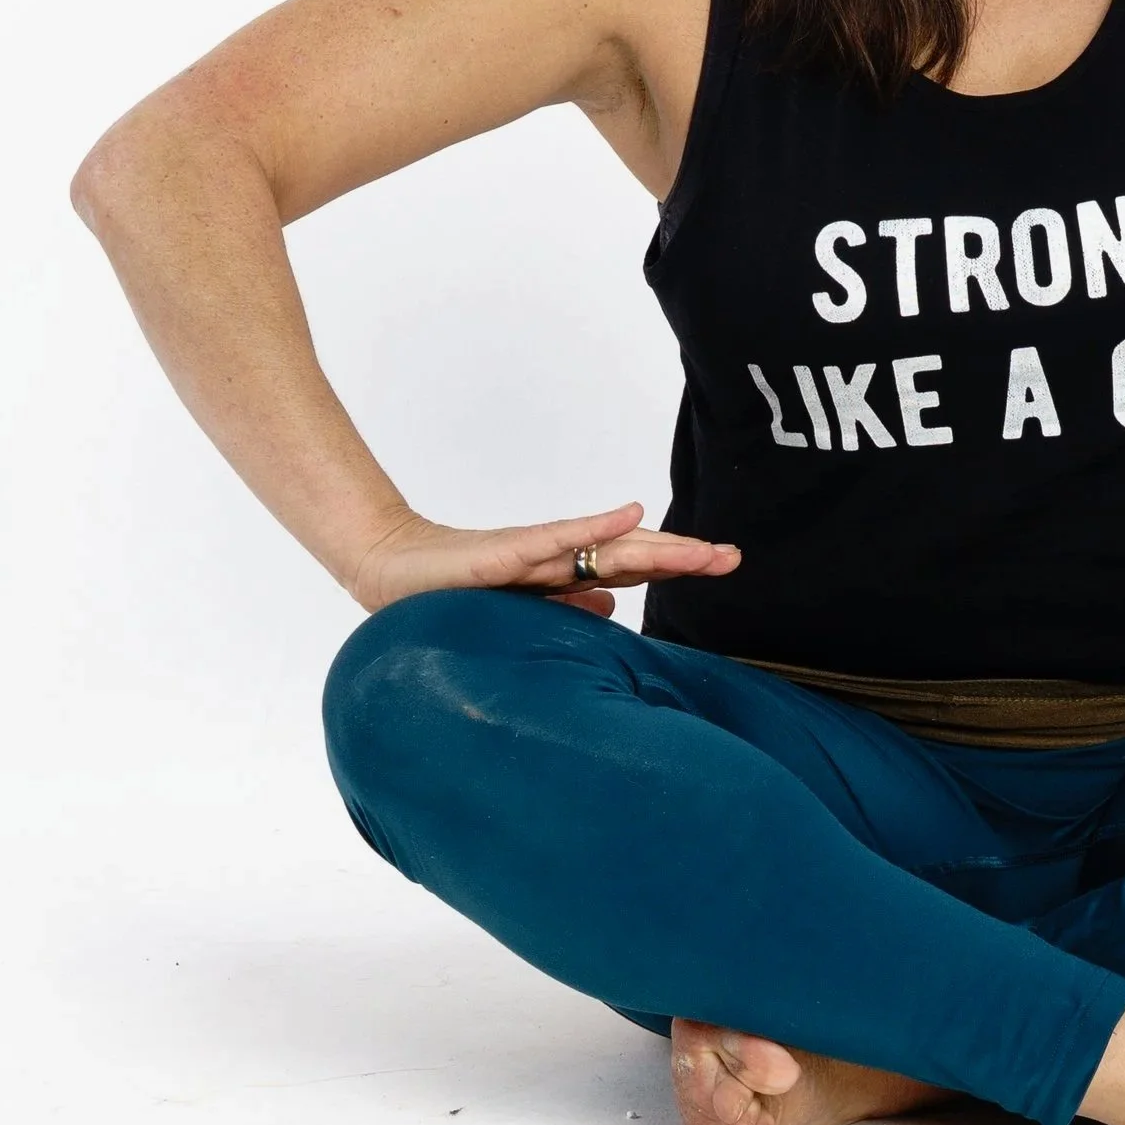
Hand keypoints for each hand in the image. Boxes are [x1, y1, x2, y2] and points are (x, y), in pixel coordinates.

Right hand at [343, 500, 739, 616]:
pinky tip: (630, 515)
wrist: (390, 568)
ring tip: (702, 549)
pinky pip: (556, 539)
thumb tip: (616, 610)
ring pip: (606, 548)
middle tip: (734, 557)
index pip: (634, 566)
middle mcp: (558, 557)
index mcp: (563, 574)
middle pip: (633, 555)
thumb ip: (567, 607)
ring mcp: (533, 552)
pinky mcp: (505, 551)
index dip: (679, 562)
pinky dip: (595, 527)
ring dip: (657, 547)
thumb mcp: (521, 610)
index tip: (725, 562)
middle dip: (685, 556)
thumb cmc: (453, 590)